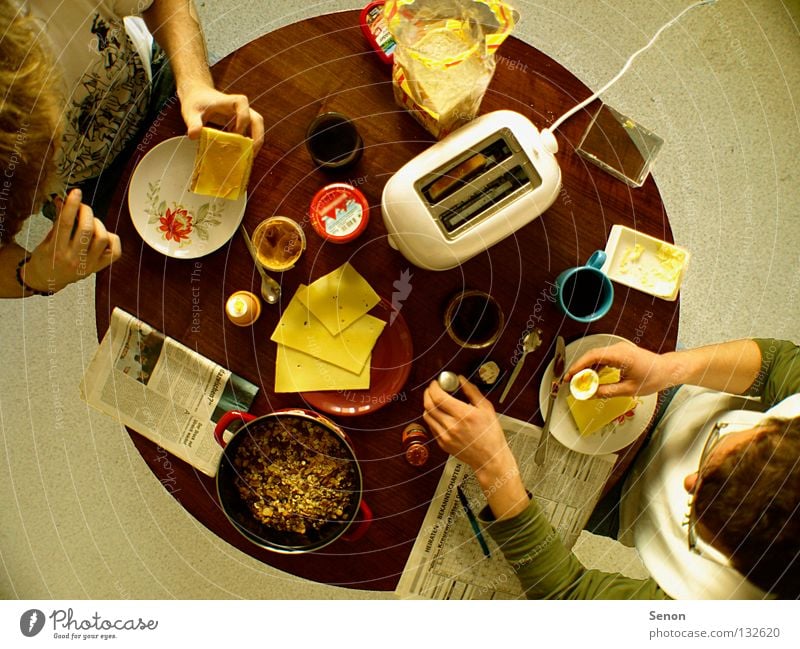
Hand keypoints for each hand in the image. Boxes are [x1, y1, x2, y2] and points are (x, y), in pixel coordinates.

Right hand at [22, 189, 120, 292]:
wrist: (47, 279)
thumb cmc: (46, 257)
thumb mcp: (47, 239)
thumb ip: (57, 220)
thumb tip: (64, 200)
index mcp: (56, 250)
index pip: (65, 223)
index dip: (72, 206)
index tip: (76, 193)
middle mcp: (74, 258)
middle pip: (86, 229)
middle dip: (86, 212)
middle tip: (83, 207)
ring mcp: (88, 264)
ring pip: (102, 238)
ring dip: (98, 224)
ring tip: (91, 222)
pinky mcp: (98, 268)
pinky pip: (115, 251)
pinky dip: (112, 239)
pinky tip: (103, 235)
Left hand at [179, 82, 264, 152]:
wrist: (197, 95)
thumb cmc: (195, 101)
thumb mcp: (191, 112)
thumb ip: (193, 123)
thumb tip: (193, 136)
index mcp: (230, 101)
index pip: (243, 106)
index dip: (243, 119)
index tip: (236, 133)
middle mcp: (240, 108)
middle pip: (257, 119)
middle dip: (258, 136)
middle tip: (251, 152)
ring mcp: (242, 116)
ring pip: (257, 126)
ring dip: (255, 142)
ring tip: (248, 156)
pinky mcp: (240, 123)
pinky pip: (250, 132)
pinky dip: (248, 143)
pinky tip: (240, 154)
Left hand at [424, 377, 528, 519]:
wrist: (489, 458)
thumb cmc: (491, 434)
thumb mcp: (486, 408)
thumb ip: (471, 391)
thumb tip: (461, 379)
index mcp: (463, 415)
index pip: (439, 397)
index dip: (434, 387)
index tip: (437, 382)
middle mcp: (451, 426)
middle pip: (429, 405)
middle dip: (428, 393)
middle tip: (433, 388)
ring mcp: (445, 436)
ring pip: (427, 415)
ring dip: (428, 404)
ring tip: (436, 400)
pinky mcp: (442, 443)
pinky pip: (431, 426)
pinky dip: (432, 417)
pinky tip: (440, 414)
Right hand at [564, 341, 673, 397]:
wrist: (668, 370)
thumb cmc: (654, 377)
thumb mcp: (629, 389)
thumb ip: (608, 391)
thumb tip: (592, 394)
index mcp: (620, 355)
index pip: (593, 356)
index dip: (578, 366)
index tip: (569, 375)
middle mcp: (618, 349)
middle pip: (591, 355)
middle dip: (579, 368)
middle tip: (570, 381)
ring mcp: (619, 350)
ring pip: (596, 357)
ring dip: (586, 368)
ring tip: (579, 381)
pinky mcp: (620, 353)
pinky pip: (603, 358)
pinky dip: (595, 367)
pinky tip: (591, 377)